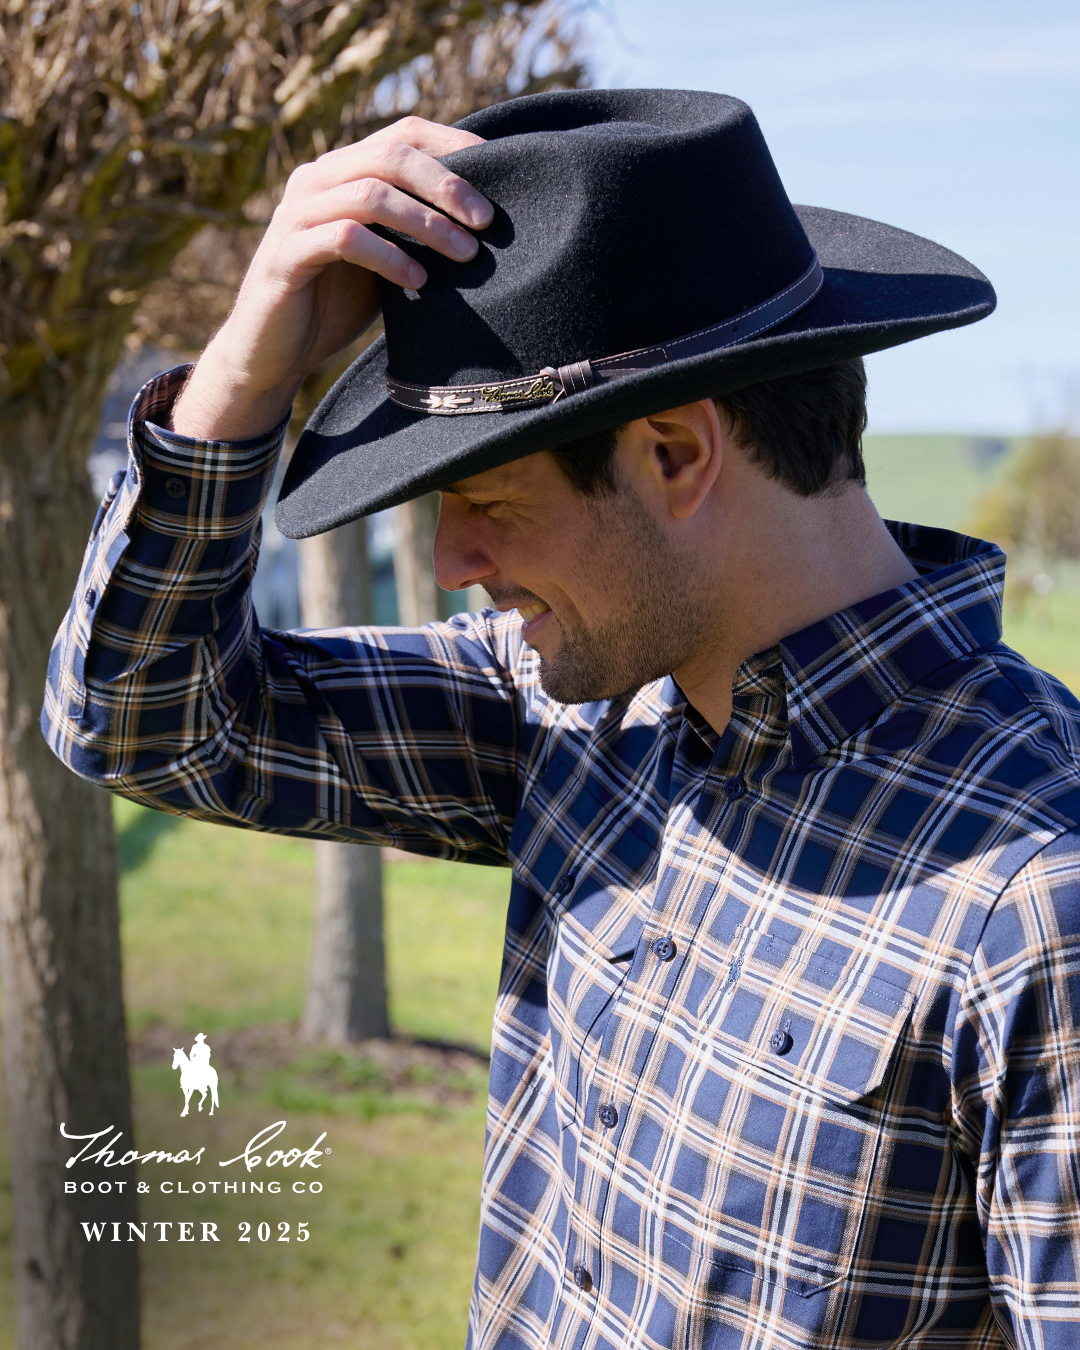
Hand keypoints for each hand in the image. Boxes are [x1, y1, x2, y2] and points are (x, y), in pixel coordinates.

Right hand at [171, 116, 491, 440]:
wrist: (274, 353)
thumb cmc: (336, 304)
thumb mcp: (386, 260)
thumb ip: (416, 233)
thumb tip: (486, 225)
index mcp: (342, 171)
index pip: (403, 134)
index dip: (454, 145)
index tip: (501, 172)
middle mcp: (316, 180)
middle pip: (391, 156)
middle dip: (446, 186)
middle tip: (487, 222)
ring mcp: (296, 215)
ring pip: (370, 194)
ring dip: (426, 224)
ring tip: (465, 257)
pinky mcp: (286, 255)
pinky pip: (344, 239)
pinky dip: (388, 257)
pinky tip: (418, 282)